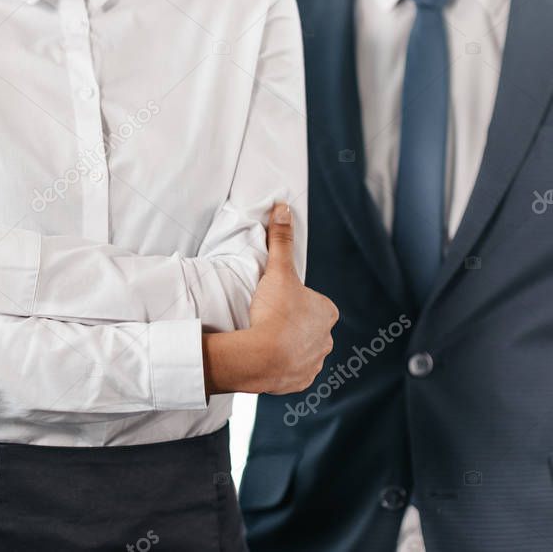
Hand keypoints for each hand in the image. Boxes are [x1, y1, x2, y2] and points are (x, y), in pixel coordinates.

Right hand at [203, 203, 337, 394]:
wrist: (262, 356)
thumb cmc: (274, 313)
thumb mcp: (277, 271)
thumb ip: (281, 240)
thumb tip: (283, 208)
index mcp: (326, 313)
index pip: (312, 302)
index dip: (292, 299)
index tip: (275, 300)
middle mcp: (327, 339)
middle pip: (308, 326)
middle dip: (291, 324)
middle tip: (267, 319)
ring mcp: (314, 362)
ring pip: (301, 350)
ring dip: (286, 346)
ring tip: (264, 339)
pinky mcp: (300, 381)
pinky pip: (292, 371)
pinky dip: (281, 366)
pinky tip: (266, 358)